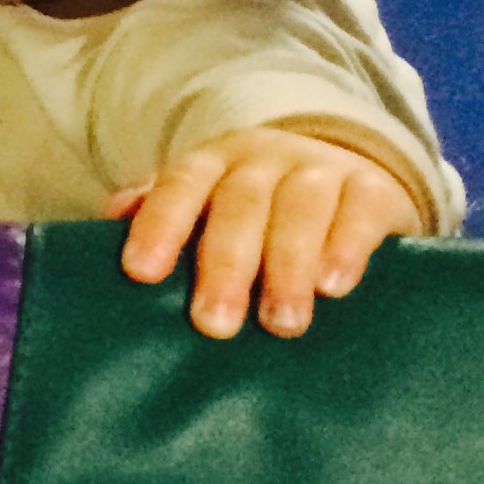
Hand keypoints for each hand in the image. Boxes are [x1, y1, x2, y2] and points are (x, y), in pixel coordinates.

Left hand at [111, 126, 424, 339]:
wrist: (349, 174)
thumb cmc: (261, 209)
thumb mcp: (211, 204)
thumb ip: (162, 210)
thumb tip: (110, 218)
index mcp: (213, 163)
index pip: (180, 185)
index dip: (160, 225)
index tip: (141, 272)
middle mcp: (264, 159)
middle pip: (239, 203)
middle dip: (225, 264)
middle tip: (214, 324)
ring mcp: (320, 169)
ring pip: (299, 207)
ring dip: (287, 264)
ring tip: (280, 323)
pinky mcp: (373, 188)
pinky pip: (360, 210)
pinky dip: (347, 246)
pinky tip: (334, 286)